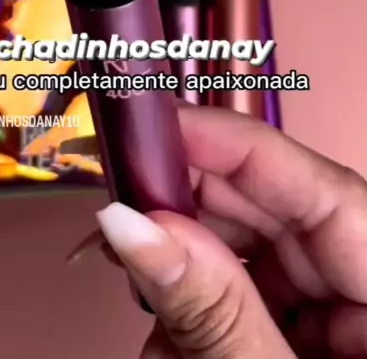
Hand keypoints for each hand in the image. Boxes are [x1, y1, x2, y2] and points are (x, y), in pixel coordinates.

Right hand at [73, 106, 366, 356]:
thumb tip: (133, 226)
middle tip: (119, 215)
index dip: (232, 145)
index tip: (153, 126)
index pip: (318, 185)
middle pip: (268, 215)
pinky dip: (189, 322)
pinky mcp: (299, 339)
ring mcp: (331, 318)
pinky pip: (236, 302)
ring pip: (240, 258)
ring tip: (150, 327)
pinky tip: (171, 351)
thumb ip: (212, 310)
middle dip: (186, 218)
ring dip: (178, 285)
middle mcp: (363, 290)